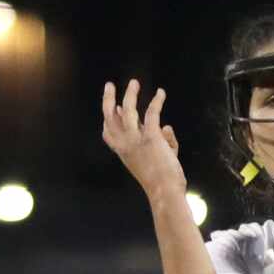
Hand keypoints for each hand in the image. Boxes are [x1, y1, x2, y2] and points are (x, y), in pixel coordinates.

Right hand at [100, 79, 190, 204]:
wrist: (165, 191)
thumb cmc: (163, 180)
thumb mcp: (157, 159)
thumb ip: (161, 141)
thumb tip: (166, 125)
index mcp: (123, 152)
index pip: (108, 133)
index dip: (110, 119)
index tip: (116, 108)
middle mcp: (125, 144)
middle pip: (109, 117)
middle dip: (108, 100)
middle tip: (109, 85)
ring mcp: (136, 139)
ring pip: (128, 109)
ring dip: (130, 94)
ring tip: (134, 82)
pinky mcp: (151, 136)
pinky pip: (152, 112)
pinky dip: (157, 101)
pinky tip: (161, 93)